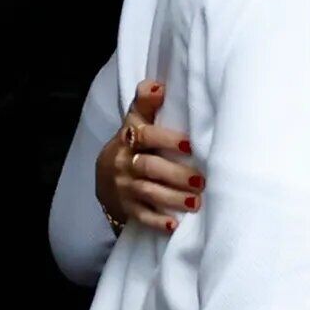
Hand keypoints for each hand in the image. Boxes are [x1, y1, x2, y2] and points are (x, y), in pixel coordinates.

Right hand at [95, 79, 204, 235]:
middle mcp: (124, 161)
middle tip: (202, 180)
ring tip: (196, 202)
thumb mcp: (136, 122)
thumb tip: (157, 84)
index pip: (145, 135)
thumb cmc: (134, 143)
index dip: (165, 138)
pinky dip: (157, 220)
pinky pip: (140, 215)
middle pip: (149, 167)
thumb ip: (146, 104)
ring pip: (147, 192)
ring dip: (172, 198)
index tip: (188, 144)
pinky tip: (173, 225)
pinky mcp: (125, 207)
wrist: (107, 177)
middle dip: (176, 174)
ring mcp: (123, 185)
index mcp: (129, 136)